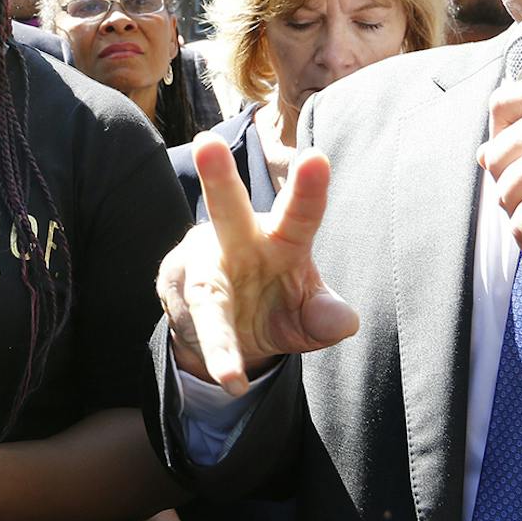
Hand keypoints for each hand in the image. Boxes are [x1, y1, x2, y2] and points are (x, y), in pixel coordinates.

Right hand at [155, 132, 359, 395]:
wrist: (227, 335)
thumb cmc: (278, 308)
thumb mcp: (307, 319)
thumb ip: (324, 318)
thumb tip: (345, 320)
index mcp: (281, 238)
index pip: (298, 214)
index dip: (308, 188)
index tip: (316, 158)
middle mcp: (236, 240)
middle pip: (226, 207)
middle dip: (217, 177)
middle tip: (208, 143)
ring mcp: (201, 264)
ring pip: (207, 294)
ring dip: (218, 334)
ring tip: (232, 373)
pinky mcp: (176, 292)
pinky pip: (197, 327)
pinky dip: (218, 355)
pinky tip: (233, 377)